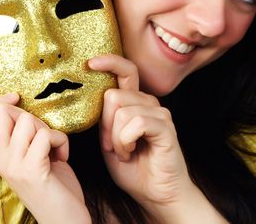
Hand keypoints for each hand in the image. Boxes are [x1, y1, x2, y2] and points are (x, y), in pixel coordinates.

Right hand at [0, 94, 90, 223]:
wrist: (65, 217)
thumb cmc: (53, 182)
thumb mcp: (31, 154)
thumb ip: (22, 134)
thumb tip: (21, 104)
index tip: (15, 99)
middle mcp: (0, 160)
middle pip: (3, 112)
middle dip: (30, 115)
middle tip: (43, 137)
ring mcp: (13, 166)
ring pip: (28, 120)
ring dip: (48, 130)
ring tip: (52, 149)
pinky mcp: (31, 170)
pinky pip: (46, 135)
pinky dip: (61, 141)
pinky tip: (62, 158)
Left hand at [88, 55, 199, 219]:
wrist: (157, 194)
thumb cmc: (134, 168)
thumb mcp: (110, 141)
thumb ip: (104, 119)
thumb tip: (91, 97)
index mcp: (136, 102)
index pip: (125, 71)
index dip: (109, 62)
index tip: (90, 63)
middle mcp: (149, 102)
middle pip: (113, 95)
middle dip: (105, 125)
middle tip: (113, 146)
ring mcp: (159, 113)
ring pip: (121, 111)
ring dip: (116, 138)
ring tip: (126, 152)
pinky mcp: (165, 126)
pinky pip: (135, 123)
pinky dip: (126, 142)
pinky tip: (132, 152)